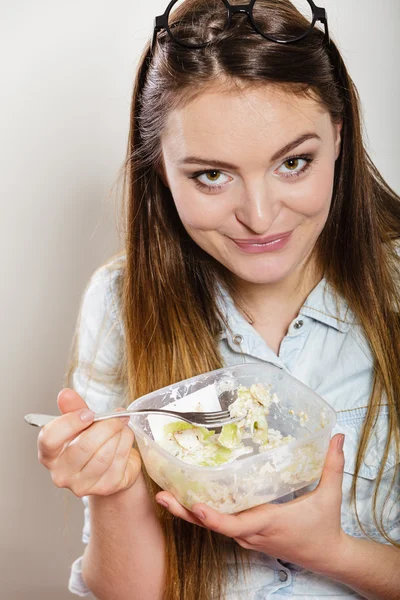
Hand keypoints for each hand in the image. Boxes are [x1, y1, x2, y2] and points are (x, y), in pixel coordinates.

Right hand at [38, 388, 141, 496]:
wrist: (111, 464)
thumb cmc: (90, 440)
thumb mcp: (80, 422)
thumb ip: (73, 408)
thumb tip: (65, 394)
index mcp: (49, 454)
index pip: (50, 439)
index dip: (70, 422)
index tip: (88, 413)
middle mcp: (62, 473)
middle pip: (83, 447)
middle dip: (106, 426)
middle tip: (118, 414)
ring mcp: (83, 485)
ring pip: (105, 454)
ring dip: (118, 434)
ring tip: (122, 424)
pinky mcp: (106, 487)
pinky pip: (120, 460)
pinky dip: (126, 443)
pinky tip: (125, 438)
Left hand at [156, 433, 347, 574]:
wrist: (327, 556)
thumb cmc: (325, 527)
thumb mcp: (330, 496)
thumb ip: (332, 465)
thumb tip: (338, 436)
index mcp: (268, 522)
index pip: (235, 524)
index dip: (214, 518)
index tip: (195, 506)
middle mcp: (252, 532)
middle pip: (213, 525)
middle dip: (185, 511)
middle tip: (162, 494)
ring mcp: (247, 536)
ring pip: (213, 526)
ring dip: (189, 512)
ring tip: (167, 492)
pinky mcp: (247, 536)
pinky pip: (221, 525)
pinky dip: (204, 514)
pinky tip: (190, 498)